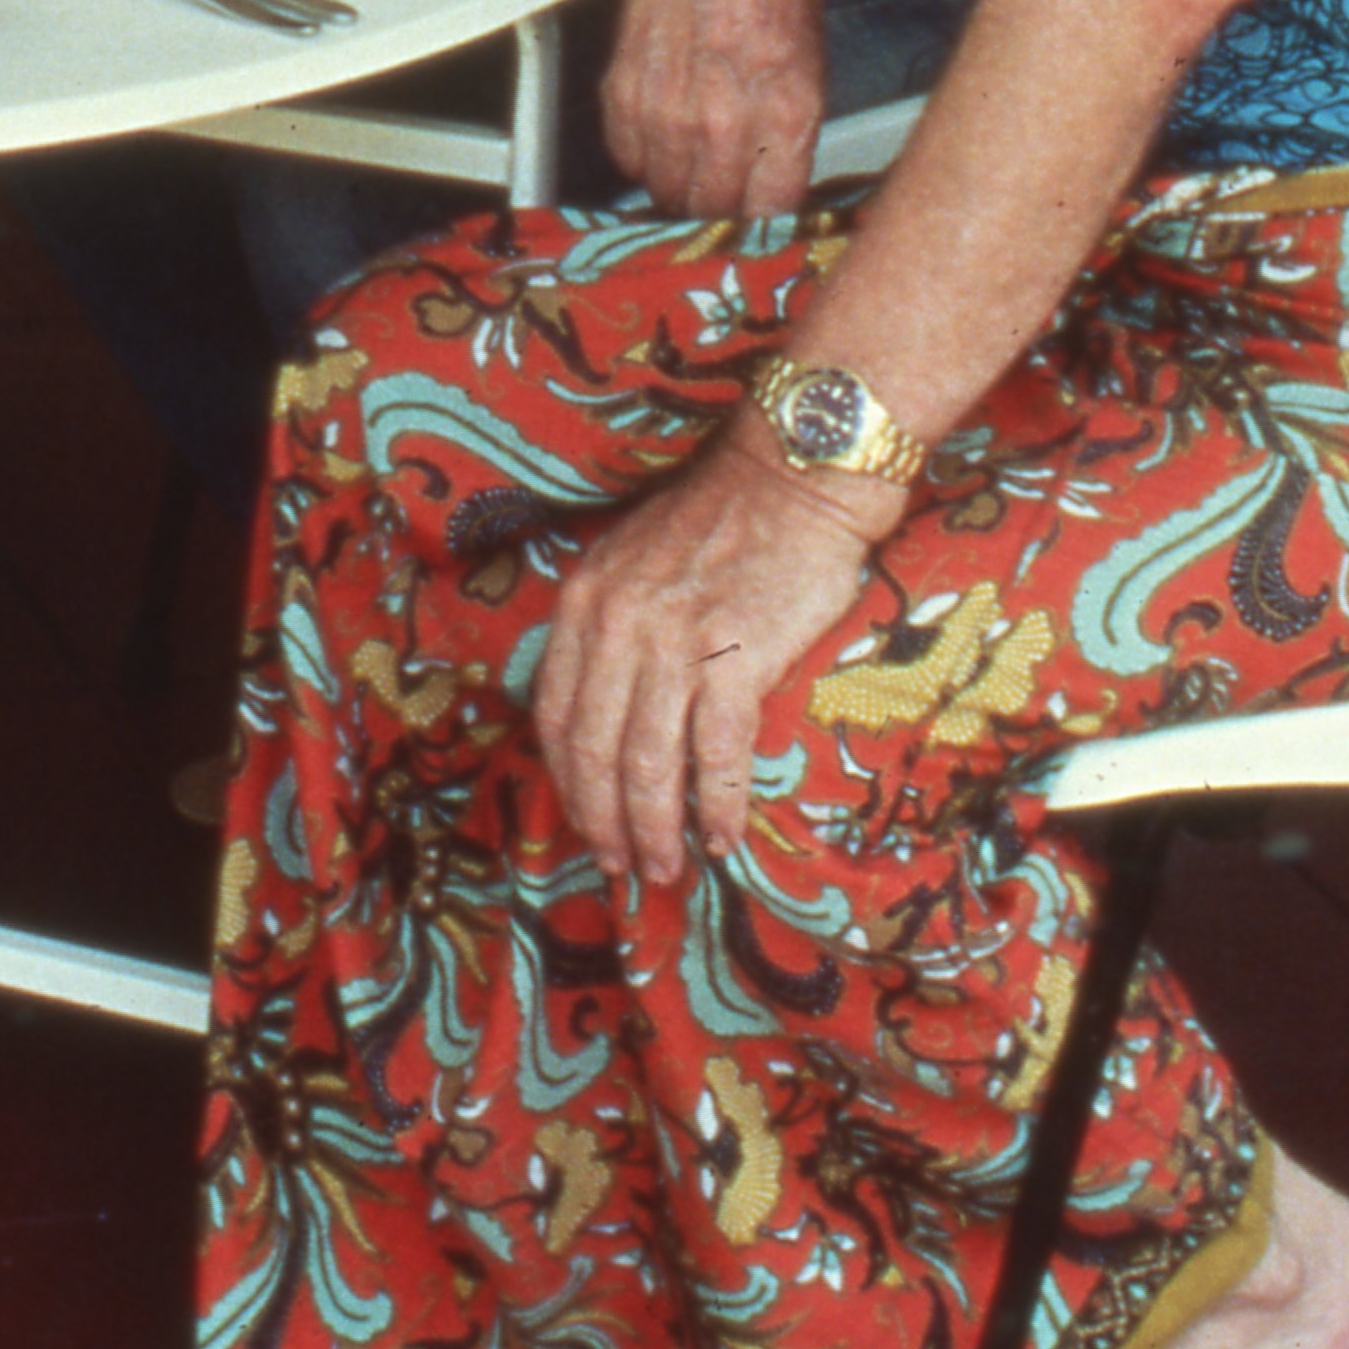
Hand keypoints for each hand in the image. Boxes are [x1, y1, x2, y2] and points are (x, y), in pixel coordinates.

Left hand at [531, 445, 892, 889]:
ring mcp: (672, 641)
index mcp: (584, 600)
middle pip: (593, 749)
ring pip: (648, 764)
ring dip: (655, 830)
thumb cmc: (722, 521)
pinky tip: (723, 838)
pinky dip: (717, 807)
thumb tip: (602, 702)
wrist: (794, 478)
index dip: (567, 781)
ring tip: (666, 870)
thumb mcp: (632, 560)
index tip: (584, 822)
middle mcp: (615, 623)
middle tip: (622, 867)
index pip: (553, 713)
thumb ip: (608, 623)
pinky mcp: (733, 656)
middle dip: (603, 821)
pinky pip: (715, 753)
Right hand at [601, 0, 841, 219]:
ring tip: (699, 166)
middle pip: (716, 211)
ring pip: (669, 192)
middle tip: (733, 196)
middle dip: (727, 211)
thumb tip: (781, 170)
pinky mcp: (624, 89)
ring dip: (684, 188)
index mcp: (787, 104)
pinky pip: (630, 156)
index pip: (772, 211)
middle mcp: (725, 114)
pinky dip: (646, 155)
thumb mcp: (811, 42)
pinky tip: (666, 133)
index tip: (769, 218)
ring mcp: (668, 106)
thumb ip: (794, 116)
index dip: (770, 223)